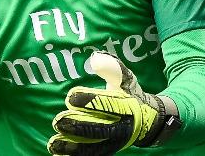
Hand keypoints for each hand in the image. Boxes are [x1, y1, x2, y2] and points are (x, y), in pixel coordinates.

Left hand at [47, 52, 180, 154]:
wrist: (150, 120)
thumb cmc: (131, 94)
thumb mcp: (126, 79)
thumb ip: (112, 67)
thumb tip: (96, 58)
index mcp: (127, 107)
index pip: (107, 105)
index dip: (89, 101)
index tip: (70, 96)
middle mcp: (122, 127)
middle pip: (100, 129)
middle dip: (78, 126)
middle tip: (58, 121)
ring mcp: (115, 141)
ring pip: (94, 146)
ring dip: (73, 146)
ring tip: (53, 144)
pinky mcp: (108, 149)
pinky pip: (92, 154)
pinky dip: (76, 155)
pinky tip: (59, 155)